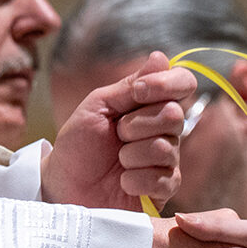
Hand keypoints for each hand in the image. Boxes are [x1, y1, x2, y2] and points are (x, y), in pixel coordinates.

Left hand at [46, 51, 194, 210]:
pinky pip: (163, 179)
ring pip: (165, 147)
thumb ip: (130, 85)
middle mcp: (166, 130)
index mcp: (151, 105)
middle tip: (117, 134)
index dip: (167, 83)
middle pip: (174, 115)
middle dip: (137, 124)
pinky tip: (123, 182)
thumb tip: (161, 57)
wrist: (63, 186)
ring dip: (131, 154)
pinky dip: (135, 180)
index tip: (138, 91)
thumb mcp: (98, 106)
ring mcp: (167, 160)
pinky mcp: (164, 190)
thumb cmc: (79, 144)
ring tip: (117, 161)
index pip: (183, 83)